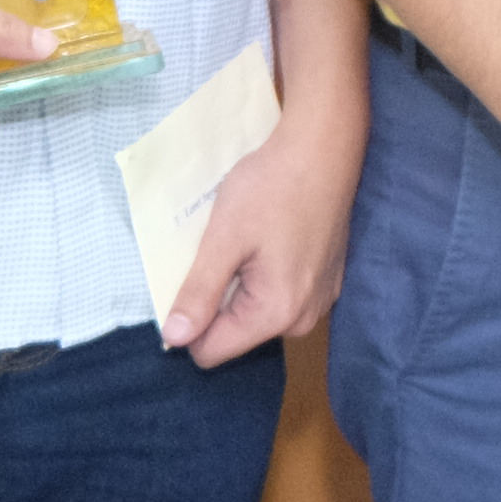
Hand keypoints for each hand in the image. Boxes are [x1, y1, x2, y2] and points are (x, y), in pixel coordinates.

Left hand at [161, 103, 361, 368]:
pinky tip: (267, 238)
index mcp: (276, 315)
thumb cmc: (271, 188)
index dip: (188, 322)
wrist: (324, 150)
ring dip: (240, 285)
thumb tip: (174, 338)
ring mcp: (319, 301)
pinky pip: (280, 295)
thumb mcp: (223, 239)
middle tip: (219, 252)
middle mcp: (303, 320)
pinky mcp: (326, 282)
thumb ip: (199, 292)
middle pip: (236, 333)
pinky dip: (264, 274)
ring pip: (256, 313)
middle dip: (217, 300)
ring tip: (243, 242)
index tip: (188, 278)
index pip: (211, 351)